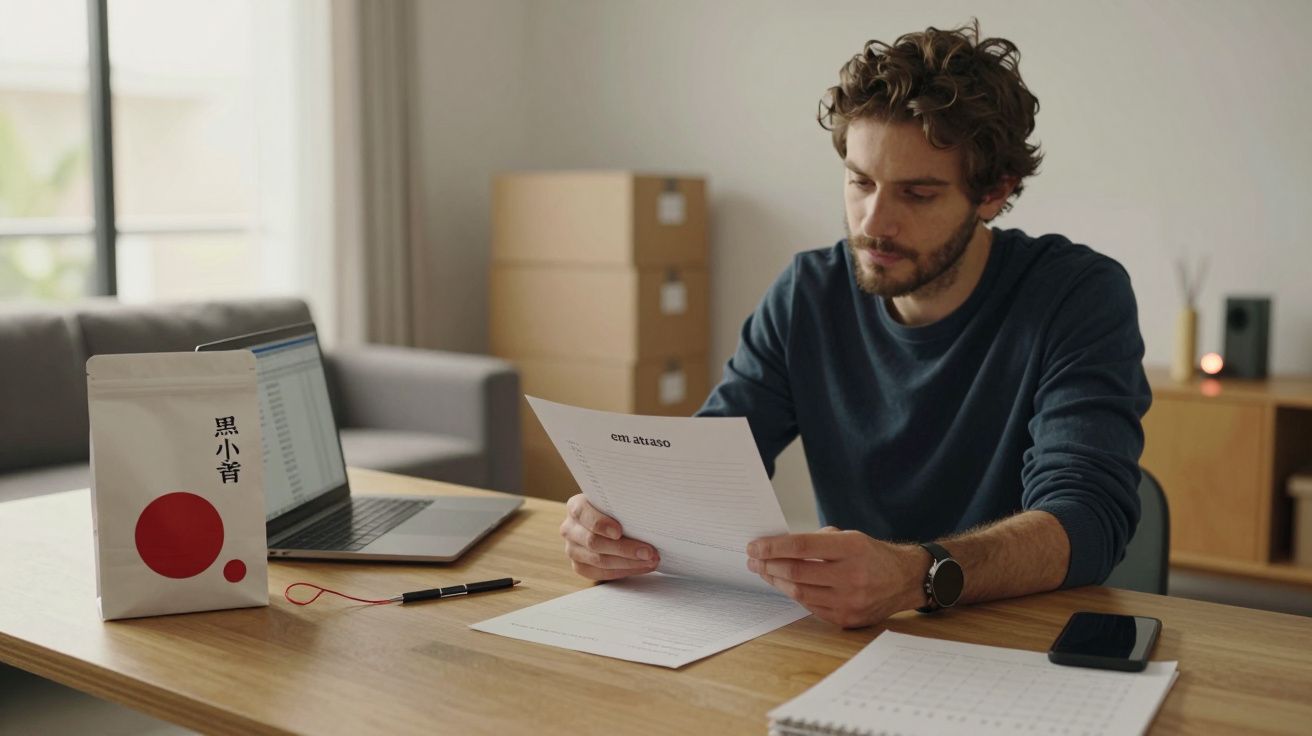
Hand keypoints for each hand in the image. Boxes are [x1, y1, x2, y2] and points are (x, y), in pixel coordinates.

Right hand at [559, 494, 659, 580]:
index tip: (619, 532)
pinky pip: (601, 573)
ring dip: (628, 563)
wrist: (607, 520)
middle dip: (624, 548)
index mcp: (576, 507)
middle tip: (648, 551)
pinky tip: (640, 567)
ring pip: (599, 560)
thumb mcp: (616, 501)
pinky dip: (624, 571)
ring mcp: (572, 549)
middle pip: (593, 542)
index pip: (584, 514)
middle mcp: (569, 528)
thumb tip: (647, 513)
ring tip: (650, 560)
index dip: (601, 524)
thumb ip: (623, 505)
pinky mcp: (580, 566)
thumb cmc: (615, 509)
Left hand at [746, 527, 926, 627]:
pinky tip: (785, 585)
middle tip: (753, 559)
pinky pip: (810, 607)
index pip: (802, 546)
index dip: (774, 547)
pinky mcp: (847, 619)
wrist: (905, 580)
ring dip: (776, 582)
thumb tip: (779, 547)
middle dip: (768, 565)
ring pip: (799, 593)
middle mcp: (852, 576)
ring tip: (764, 572)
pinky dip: (794, 595)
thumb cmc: (872, 555)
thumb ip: (817, 541)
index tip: (755, 546)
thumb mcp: (850, 537)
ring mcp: (850, 601)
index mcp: (852, 548)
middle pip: (797, 572)